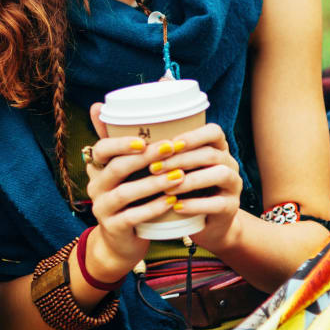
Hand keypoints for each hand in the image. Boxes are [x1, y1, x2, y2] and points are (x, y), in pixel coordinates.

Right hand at [83, 104, 193, 278]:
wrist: (120, 243)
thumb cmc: (128, 200)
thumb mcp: (122, 173)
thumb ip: (118, 144)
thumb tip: (99, 105)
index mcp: (97, 170)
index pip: (101, 150)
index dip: (120, 143)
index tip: (145, 138)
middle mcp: (95, 187)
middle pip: (116, 168)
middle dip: (145, 158)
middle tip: (172, 148)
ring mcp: (102, 209)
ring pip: (125, 193)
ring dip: (153, 183)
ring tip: (179, 175)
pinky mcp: (113, 228)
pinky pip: (133, 216)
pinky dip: (153, 208)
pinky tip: (172, 202)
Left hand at [144, 122, 242, 251]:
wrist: (200, 222)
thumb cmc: (173, 185)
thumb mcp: (162, 164)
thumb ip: (134, 139)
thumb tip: (96, 107)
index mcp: (214, 147)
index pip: (213, 131)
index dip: (192, 135)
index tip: (166, 143)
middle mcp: (227, 162)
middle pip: (210, 153)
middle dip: (180, 159)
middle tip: (153, 167)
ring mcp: (233, 185)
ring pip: (219, 174)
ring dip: (189, 180)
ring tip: (163, 187)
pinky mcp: (231, 208)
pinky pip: (218, 204)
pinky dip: (195, 204)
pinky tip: (175, 206)